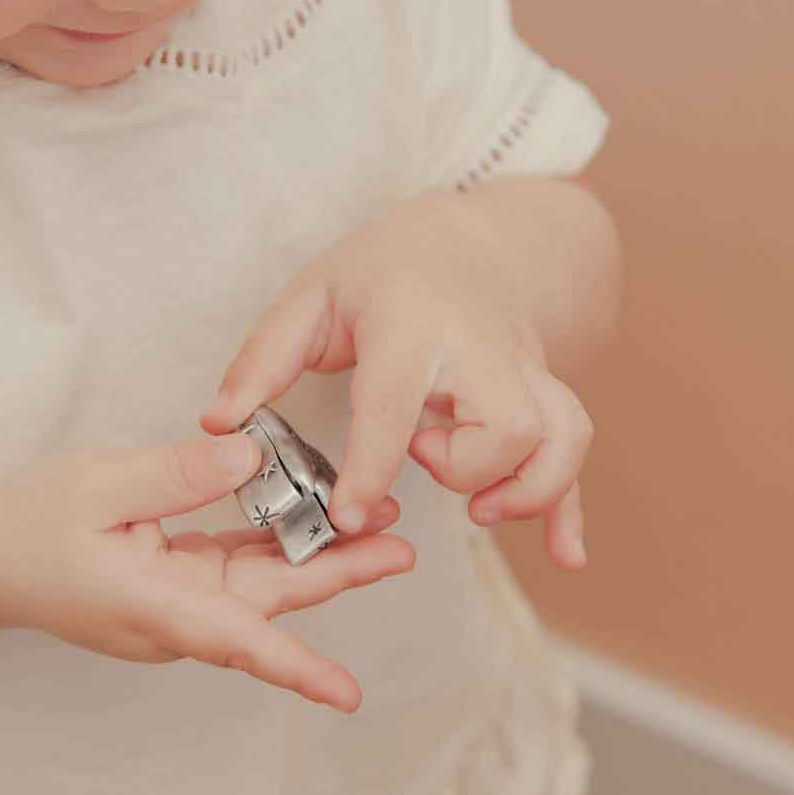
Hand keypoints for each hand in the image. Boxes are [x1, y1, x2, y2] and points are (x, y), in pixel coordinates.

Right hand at [0, 433, 415, 713]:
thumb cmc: (28, 525)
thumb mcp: (100, 484)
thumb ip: (176, 473)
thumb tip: (250, 458)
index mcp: (150, 604)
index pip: (234, 641)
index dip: (294, 667)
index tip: (347, 694)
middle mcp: (171, 616)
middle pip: (267, 604)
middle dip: (335, 575)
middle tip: (399, 546)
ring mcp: (172, 604)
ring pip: (257, 585)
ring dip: (312, 557)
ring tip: (374, 525)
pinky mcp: (171, 584)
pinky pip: (231, 567)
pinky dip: (269, 542)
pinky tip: (305, 513)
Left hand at [199, 198, 593, 570]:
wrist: (470, 238)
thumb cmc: (380, 271)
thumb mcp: (311, 296)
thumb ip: (262, 360)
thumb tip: (217, 424)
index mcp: (412, 322)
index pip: (396, 400)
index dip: (372, 465)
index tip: (348, 516)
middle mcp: (481, 348)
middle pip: (507, 423)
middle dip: (467, 468)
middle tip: (422, 460)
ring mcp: (525, 370)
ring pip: (560, 436)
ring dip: (525, 488)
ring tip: (476, 507)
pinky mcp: (544, 393)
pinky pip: (575, 453)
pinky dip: (569, 507)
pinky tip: (563, 555)